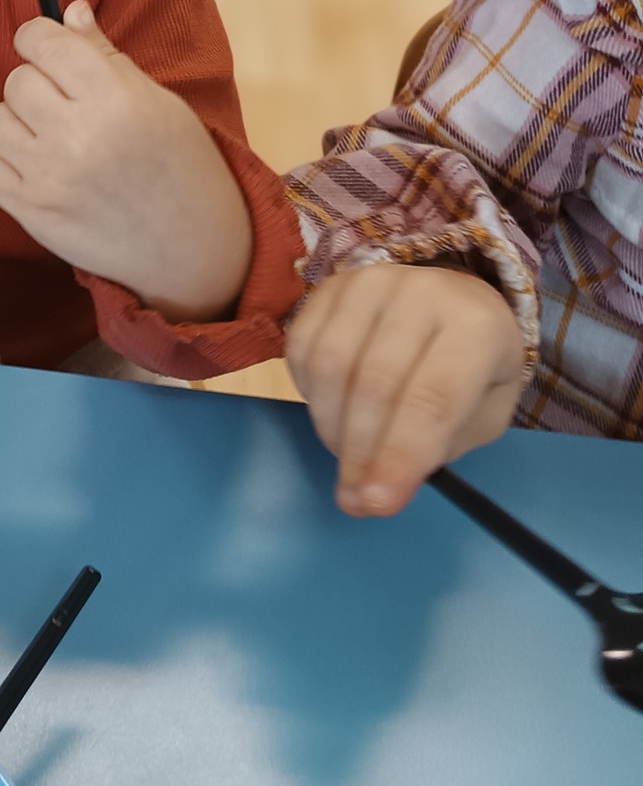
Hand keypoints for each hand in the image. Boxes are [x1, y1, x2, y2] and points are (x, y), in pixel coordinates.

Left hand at [0, 0, 251, 318]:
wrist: (189, 246)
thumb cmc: (179, 164)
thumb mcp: (156, 100)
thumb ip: (105, 54)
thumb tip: (69, 10)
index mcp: (114, 99)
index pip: (44, 43)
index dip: (38, 37)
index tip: (46, 46)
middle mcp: (77, 136)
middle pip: (17, 81)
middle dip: (36, 83)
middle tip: (64, 101)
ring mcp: (50, 178)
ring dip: (18, 121)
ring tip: (52, 134)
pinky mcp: (32, 212)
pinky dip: (1, 158)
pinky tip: (33, 161)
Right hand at [286, 262, 527, 516]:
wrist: (454, 300)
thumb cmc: (474, 367)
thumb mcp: (482, 414)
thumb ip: (436, 450)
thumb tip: (376, 491)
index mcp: (476, 326)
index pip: (432, 398)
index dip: (401, 454)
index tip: (377, 505)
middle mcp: (421, 292)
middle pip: (374, 384)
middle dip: (360, 454)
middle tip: (355, 499)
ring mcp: (369, 281)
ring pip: (330, 367)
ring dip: (331, 428)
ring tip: (348, 457)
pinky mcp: (329, 285)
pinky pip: (302, 349)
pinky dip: (310, 395)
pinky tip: (333, 413)